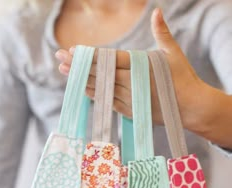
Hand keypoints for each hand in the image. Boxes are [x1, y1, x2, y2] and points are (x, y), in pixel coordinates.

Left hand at [55, 9, 208, 132]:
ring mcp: (129, 100)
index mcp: (140, 67)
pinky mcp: (130, 112)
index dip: (89, 56)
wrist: (191, 108)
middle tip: (58, 58)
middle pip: (100, 73)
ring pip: (100, 89)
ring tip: (64, 73)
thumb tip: (156, 11)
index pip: (108, 59)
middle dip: (78, 66)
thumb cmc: (183, 79)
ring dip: (81, 80)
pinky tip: (82, 89)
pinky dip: (94, 94)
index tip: (72, 51)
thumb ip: (162, 33)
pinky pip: (108, 102)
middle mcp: (131, 84)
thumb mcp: (174, 54)